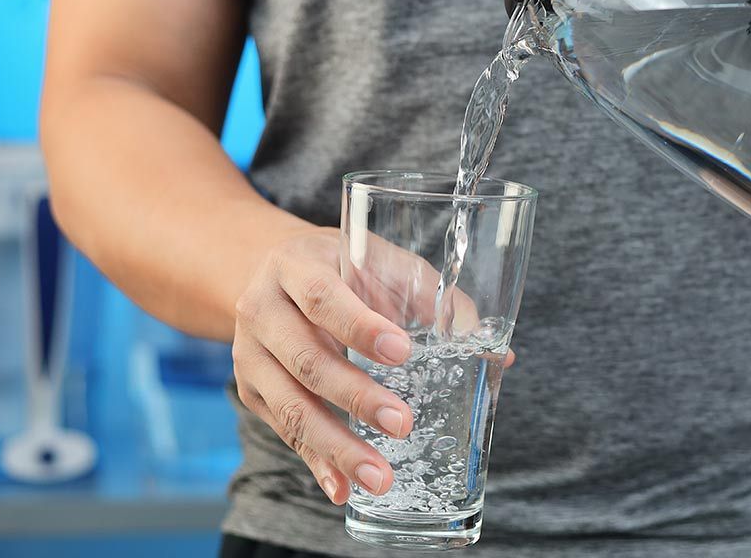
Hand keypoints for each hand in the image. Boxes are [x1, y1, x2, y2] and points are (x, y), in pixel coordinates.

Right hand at [231, 228, 508, 504]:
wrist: (270, 269)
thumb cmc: (344, 267)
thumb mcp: (383, 264)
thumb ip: (436, 301)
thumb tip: (499, 352)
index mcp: (296, 267)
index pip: (325, 298)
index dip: (361, 327)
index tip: (403, 353)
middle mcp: (264, 310)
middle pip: (307, 359)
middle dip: (356, 396)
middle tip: (402, 423)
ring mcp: (251, 354)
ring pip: (291, 405)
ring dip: (338, 445)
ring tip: (379, 476)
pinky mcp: (252, 391)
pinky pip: (283, 431)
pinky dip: (316, 462)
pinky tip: (343, 487)